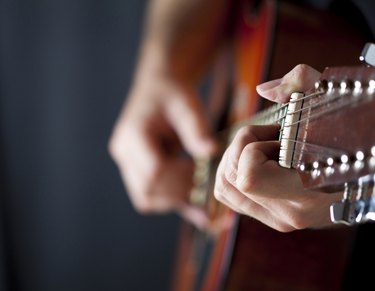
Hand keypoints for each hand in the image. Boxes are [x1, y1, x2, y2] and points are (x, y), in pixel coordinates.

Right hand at [108, 69, 217, 228]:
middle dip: (180, 192)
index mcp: (133, 134)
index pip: (154, 170)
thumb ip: (197, 129)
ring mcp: (128, 163)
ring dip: (176, 200)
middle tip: (207, 185)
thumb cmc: (172, 93)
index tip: (204, 171)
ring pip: (147, 198)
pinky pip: (152, 195)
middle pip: (148, 190)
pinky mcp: (137, 171)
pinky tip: (198, 209)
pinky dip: (175, 202)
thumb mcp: (187, 105)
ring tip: (203, 194)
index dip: (181, 177)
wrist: (159, 90)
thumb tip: (211, 152)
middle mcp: (124, 152)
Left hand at [213, 64, 342, 231]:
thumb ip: (301, 84)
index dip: (252, 146)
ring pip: (225, 188)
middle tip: (271, 136)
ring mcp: (280, 218)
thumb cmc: (361, 134)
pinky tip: (260, 159)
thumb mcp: (339, 100)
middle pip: (230, 179)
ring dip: (235, 159)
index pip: (249, 178)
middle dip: (242, 147)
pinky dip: (235, 172)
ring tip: (266, 147)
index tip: (278, 133)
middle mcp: (290, 213)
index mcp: (306, 193)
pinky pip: (231, 194)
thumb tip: (263, 89)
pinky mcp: (272, 216)